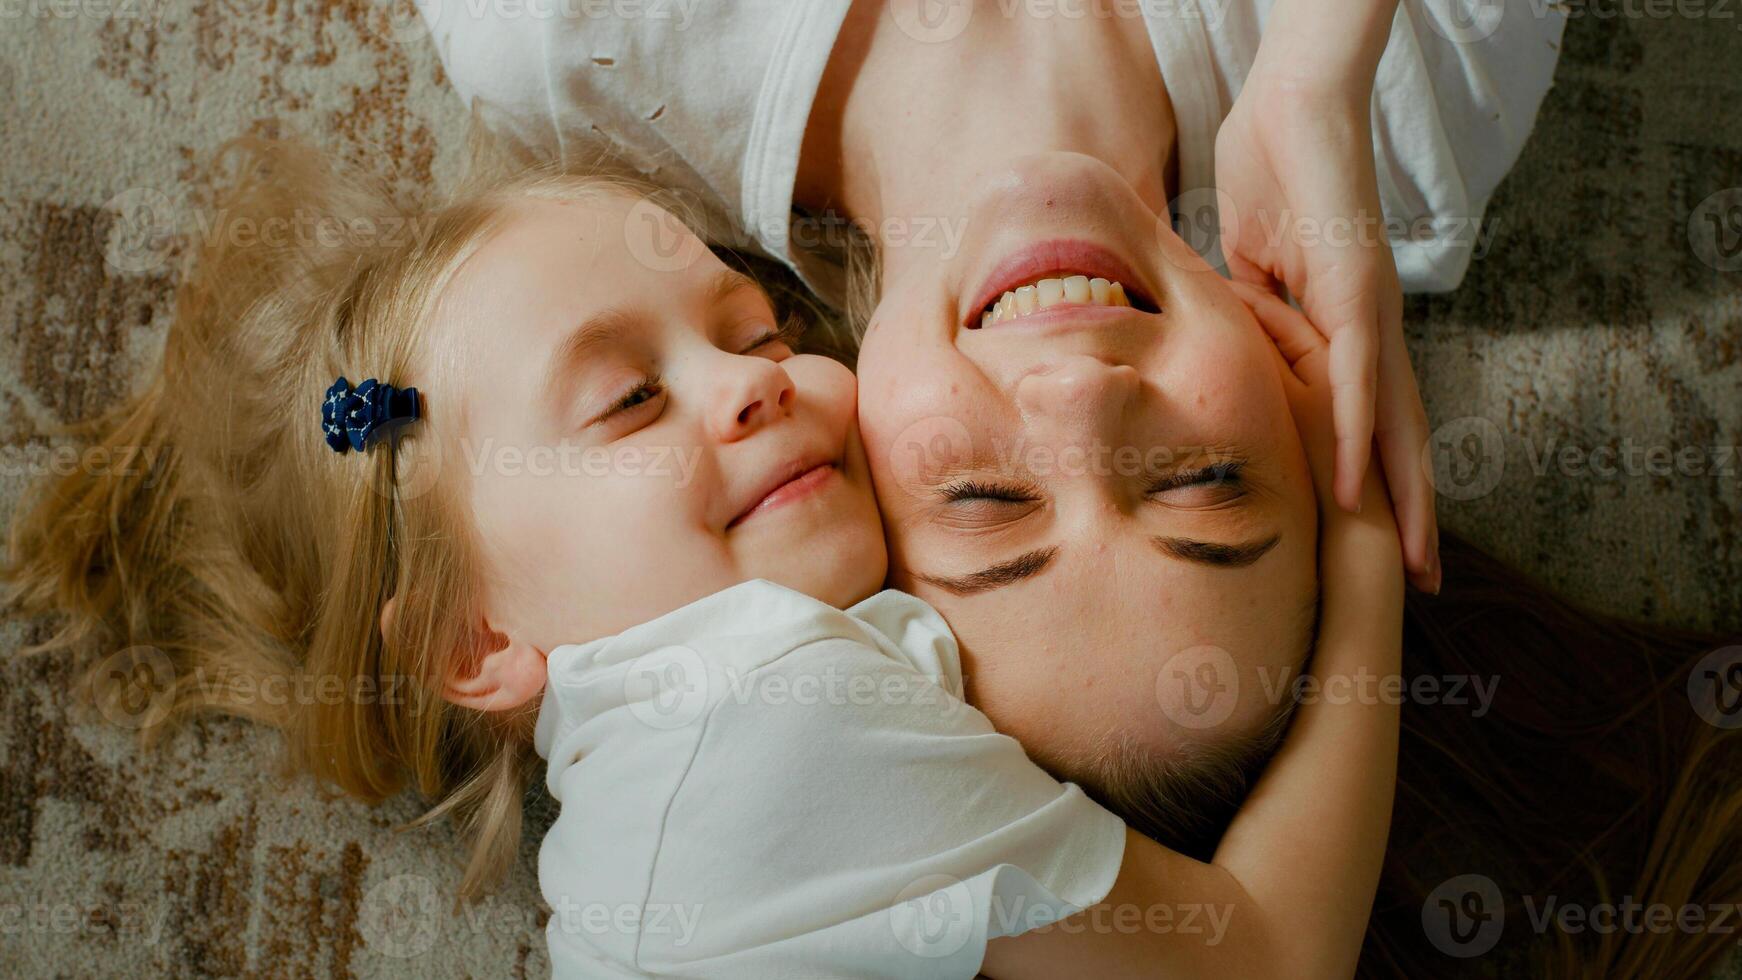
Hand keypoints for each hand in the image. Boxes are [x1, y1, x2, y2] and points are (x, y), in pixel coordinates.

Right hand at [1215, 78, 1438, 592]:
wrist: (1290, 107)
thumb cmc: (1274, 175)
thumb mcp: (1250, 273)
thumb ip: (1252, 320)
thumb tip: (1227, 355)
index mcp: (1347, 330)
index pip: (1370, 421)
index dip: (1381, 483)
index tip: (1382, 544)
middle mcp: (1373, 333)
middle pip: (1403, 438)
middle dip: (1412, 515)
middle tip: (1422, 584)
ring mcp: (1372, 316)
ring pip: (1396, 422)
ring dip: (1404, 498)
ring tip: (1411, 563)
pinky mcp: (1358, 293)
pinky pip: (1357, 379)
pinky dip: (1359, 436)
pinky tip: (1360, 488)